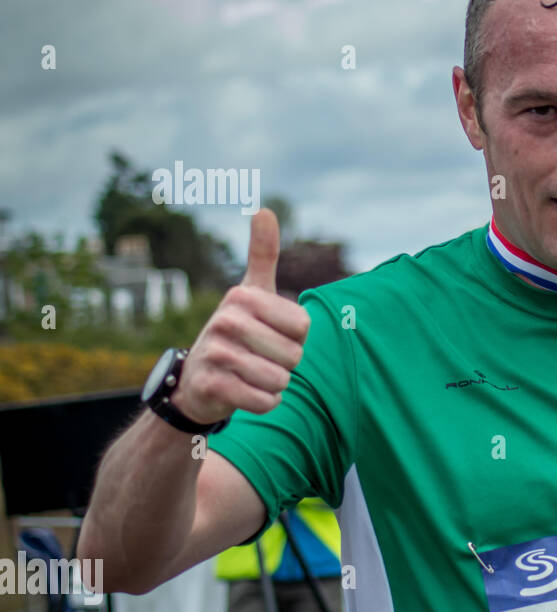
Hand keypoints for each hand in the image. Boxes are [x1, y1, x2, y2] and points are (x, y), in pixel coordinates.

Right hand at [170, 210, 310, 424]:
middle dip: (285, 364)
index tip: (271, 333)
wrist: (197, 381)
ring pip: (281, 380)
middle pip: (295, 355)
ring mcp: (215, 352)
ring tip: (251, 375)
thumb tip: (264, 208)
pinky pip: (265, 401)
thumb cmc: (238, 333)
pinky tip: (245, 392)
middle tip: (259, 358)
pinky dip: (264, 403)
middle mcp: (226, 319)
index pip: (304, 327)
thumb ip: (262, 254)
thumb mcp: (251, 291)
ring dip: (274, 385)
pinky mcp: (211, 385)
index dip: (296, 338)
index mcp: (243, 296)